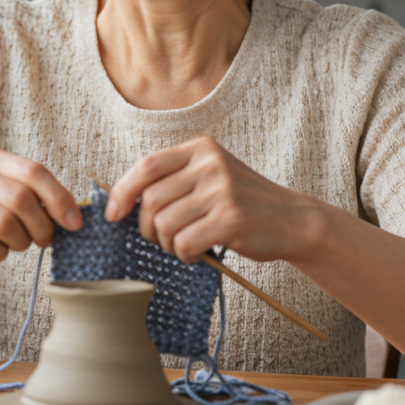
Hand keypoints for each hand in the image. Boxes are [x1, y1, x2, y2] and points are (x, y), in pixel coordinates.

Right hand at [0, 147, 81, 269]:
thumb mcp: (9, 192)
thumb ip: (37, 195)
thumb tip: (73, 216)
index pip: (33, 171)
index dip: (59, 198)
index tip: (74, 222)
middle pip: (21, 199)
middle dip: (42, 226)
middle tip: (45, 239)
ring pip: (4, 223)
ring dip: (21, 241)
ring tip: (18, 243)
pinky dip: (0, 253)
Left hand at [105, 137, 327, 263]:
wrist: (292, 220)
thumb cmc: (241, 203)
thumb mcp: (209, 177)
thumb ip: (172, 180)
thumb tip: (118, 199)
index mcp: (200, 149)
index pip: (147, 166)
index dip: (123, 191)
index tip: (112, 214)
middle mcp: (210, 165)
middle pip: (151, 200)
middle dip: (147, 227)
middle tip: (162, 238)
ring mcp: (221, 190)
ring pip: (164, 224)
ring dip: (168, 244)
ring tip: (186, 244)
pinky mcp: (230, 219)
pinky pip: (184, 242)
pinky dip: (185, 255)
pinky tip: (198, 253)